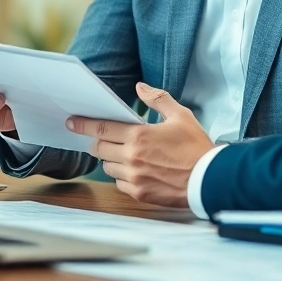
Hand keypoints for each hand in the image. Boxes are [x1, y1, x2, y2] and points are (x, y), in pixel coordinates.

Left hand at [67, 83, 216, 208]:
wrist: (209, 179)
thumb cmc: (196, 147)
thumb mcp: (180, 116)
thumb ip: (157, 99)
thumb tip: (140, 88)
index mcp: (139, 136)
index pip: (101, 129)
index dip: (83, 125)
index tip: (72, 122)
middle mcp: (132, 158)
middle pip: (99, 149)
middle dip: (97, 142)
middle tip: (103, 138)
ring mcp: (134, 177)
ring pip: (107, 167)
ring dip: (111, 158)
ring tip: (126, 153)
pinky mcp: (139, 193)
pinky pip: (119, 182)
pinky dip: (122, 175)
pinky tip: (137, 169)